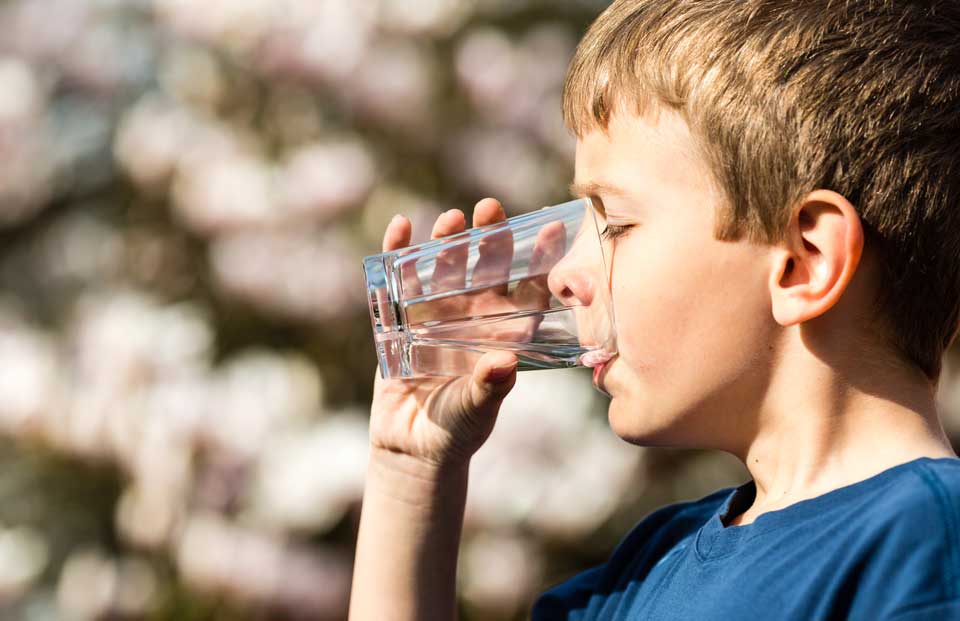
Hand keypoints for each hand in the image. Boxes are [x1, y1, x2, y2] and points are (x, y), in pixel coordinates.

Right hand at [368, 198, 561, 467]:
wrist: (413, 445)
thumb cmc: (457, 430)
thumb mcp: (476, 411)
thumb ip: (489, 389)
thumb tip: (504, 363)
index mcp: (504, 333)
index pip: (527, 291)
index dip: (540, 261)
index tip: (552, 229)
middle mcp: (474, 316)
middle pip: (484, 268)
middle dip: (488, 238)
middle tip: (490, 208)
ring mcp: (437, 313)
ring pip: (444, 268)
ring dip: (447, 241)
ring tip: (451, 219)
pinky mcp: (401, 318)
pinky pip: (399, 280)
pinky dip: (397, 253)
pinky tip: (401, 226)